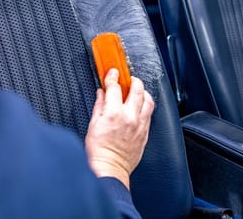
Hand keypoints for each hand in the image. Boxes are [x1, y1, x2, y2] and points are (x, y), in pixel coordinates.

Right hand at [85, 69, 154, 188]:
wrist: (109, 168)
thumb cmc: (98, 151)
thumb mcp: (93, 124)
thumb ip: (99, 106)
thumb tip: (101, 94)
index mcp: (114, 113)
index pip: (115, 87)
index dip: (112, 77)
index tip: (112, 73)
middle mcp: (130, 117)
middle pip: (137, 89)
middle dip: (133, 80)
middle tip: (128, 79)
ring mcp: (140, 125)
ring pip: (148, 100)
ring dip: (143, 92)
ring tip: (137, 91)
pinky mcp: (145, 133)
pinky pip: (149, 114)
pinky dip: (145, 106)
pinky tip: (139, 107)